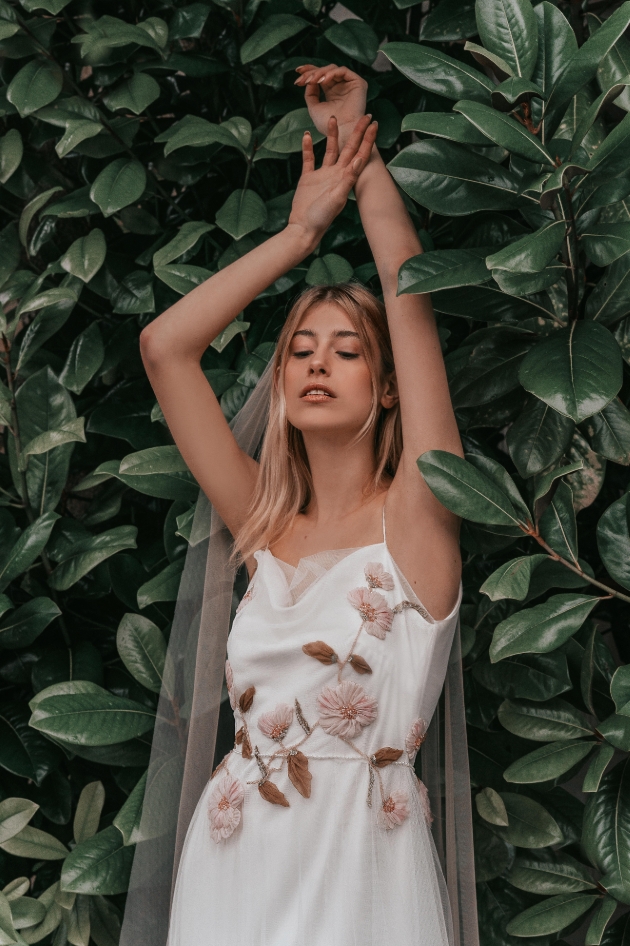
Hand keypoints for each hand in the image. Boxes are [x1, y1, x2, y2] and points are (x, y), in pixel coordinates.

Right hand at [287, 114, 377, 242]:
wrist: (304, 228)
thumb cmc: (322, 217)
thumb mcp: (337, 197)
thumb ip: (348, 178)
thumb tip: (359, 159)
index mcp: (345, 178)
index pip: (359, 154)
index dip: (367, 139)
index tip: (373, 123)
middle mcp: (336, 174)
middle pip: (348, 148)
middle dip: (356, 132)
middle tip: (364, 115)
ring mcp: (322, 175)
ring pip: (329, 150)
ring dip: (331, 135)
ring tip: (332, 118)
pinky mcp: (308, 178)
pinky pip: (308, 159)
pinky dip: (307, 147)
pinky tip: (307, 135)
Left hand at [295, 64, 367, 145]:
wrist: (341, 133)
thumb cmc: (328, 126)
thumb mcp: (314, 108)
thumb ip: (310, 93)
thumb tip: (308, 80)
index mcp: (332, 92)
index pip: (321, 76)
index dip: (310, 70)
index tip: (297, 71)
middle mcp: (341, 86)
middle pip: (325, 70)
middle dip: (312, 72)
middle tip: (303, 79)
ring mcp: (350, 84)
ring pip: (332, 69)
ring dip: (319, 73)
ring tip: (312, 81)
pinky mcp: (358, 83)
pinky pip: (343, 71)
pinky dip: (331, 73)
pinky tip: (323, 81)